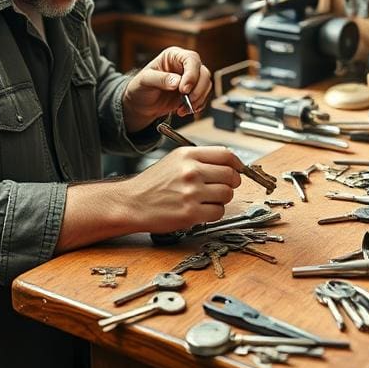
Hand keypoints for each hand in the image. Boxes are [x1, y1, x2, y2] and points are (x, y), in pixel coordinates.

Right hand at [116, 146, 241, 232]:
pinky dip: (213, 213)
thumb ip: (200, 159)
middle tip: (221, 188)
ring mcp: (191, 192)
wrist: (131, 203)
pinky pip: (218, 212)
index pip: (227, 154)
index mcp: (188, 155)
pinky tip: (201, 210)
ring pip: (227, 194)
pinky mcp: (190, 212)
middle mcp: (191, 171)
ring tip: (206, 199)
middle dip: (230, 183)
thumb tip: (230, 164)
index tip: (237, 171)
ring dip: (221, 199)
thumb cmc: (153, 184)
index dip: (237, 164)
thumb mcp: (174, 160)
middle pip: (231, 175)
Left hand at [122, 47, 211, 133]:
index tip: (184, 89)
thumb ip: (160, 79)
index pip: (191, 59)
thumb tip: (177, 81)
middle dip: (197, 90)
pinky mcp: (193, 92)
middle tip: (186, 101)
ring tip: (182, 109)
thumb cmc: (140, 88)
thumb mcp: (145, 81)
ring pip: (206, 86)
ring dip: (198, 100)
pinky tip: (183, 111)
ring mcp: (190, 79)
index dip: (192, 74)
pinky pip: (203, 97)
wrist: (140, 105)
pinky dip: (197, 106)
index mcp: (173, 56)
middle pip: (203, 73)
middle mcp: (184, 65)